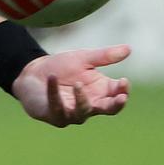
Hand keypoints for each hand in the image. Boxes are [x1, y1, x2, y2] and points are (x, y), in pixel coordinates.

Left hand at [11, 45, 131, 126]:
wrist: (34, 73)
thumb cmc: (62, 67)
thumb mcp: (84, 58)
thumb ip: (104, 56)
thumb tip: (129, 49)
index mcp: (101, 92)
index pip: (118, 95)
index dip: (123, 91)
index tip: (124, 81)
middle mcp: (90, 105)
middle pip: (108, 110)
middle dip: (115, 105)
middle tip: (121, 98)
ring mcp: (73, 113)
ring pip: (82, 112)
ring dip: (82, 100)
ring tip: (78, 83)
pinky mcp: (55, 115)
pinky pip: (57, 106)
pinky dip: (54, 92)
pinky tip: (52, 78)